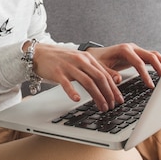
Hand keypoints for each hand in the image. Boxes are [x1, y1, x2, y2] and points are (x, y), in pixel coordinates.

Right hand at [28, 42, 160, 111]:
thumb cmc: (62, 59)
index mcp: (88, 58)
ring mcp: (69, 66)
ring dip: (97, 96)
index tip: (119, 100)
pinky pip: (67, 83)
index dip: (114, 88)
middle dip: (108, 94)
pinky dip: (73, 92)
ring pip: (87, 82)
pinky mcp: (57, 72)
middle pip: (99, 78)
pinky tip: (77, 99)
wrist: (40, 53)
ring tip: (101, 107)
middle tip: (112, 106)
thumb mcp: (80, 61)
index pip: (105, 74)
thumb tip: (113, 80)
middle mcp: (80, 61)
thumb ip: (95, 69)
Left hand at [86, 43, 160, 87]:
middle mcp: (132, 48)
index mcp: (124, 50)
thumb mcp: (99, 68)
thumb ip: (108, 73)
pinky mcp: (138, 54)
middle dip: (160, 68)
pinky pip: (151, 58)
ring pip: (154, 55)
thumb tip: (118, 79)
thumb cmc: (97, 60)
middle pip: (151, 55)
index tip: (150, 86)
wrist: (95, 54)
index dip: (146, 74)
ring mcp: (136, 50)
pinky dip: (160, 63)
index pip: (138, 62)